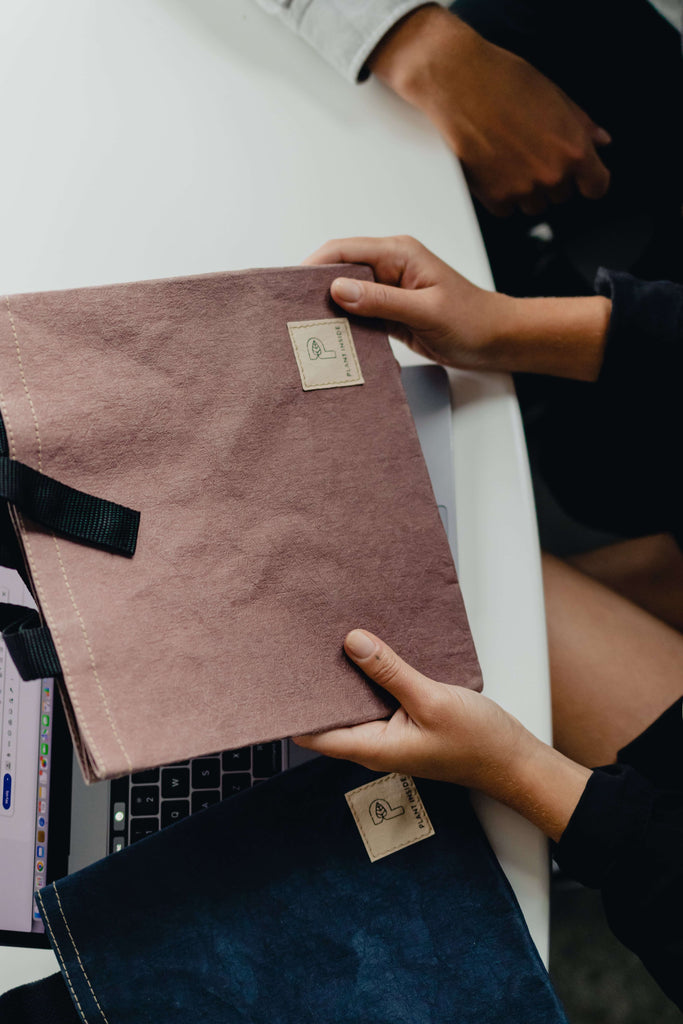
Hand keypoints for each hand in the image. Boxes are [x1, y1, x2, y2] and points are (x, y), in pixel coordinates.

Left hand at [295, 629, 590, 840]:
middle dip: (318, 682)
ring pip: (355, 701)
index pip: (313, 733)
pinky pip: (378, 695)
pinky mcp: (405, 719)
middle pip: (330, 712)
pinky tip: (371, 648)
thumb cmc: (478, 743)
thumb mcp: (432, 700)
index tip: (282, 673)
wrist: (513, 759)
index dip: (294, 707)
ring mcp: (390, 731)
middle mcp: (374, 741)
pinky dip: (372, 674)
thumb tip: (352, 643)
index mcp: (372, 747)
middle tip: (304, 643)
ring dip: (347, 674)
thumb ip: (391, 672)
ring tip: (332, 637)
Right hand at [304, 234, 509, 370]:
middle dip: (315, 289)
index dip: (313, 266)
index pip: (344, 251)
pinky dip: (345, 326)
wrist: (496, 340)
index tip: (290, 286)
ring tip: (306, 329)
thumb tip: (339, 288)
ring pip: (346, 295)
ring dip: (329, 310)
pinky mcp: (390, 312)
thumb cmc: (472, 320)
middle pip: (339, 271)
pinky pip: (359, 314)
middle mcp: (390, 267)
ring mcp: (388, 290)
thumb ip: (382, 300)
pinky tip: (333, 339)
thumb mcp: (425, 311)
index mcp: (398, 253)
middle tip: (293, 312)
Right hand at [368, 6, 610, 216]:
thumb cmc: (504, 81)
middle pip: (562, 195)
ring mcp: (522, 189)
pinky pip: (506, 209)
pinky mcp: (494, 197)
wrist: (459, 82)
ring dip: (527, 190)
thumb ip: (581, 125)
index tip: (581, 177)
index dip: (589, 180)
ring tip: (510, 159)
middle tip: (532, 152)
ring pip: (534, 205)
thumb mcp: (554, 96)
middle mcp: (552, 174)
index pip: (597, 186)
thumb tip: (600, 141)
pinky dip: (501, 195)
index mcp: (574, 149)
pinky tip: (494, 168)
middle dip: (552, 179)